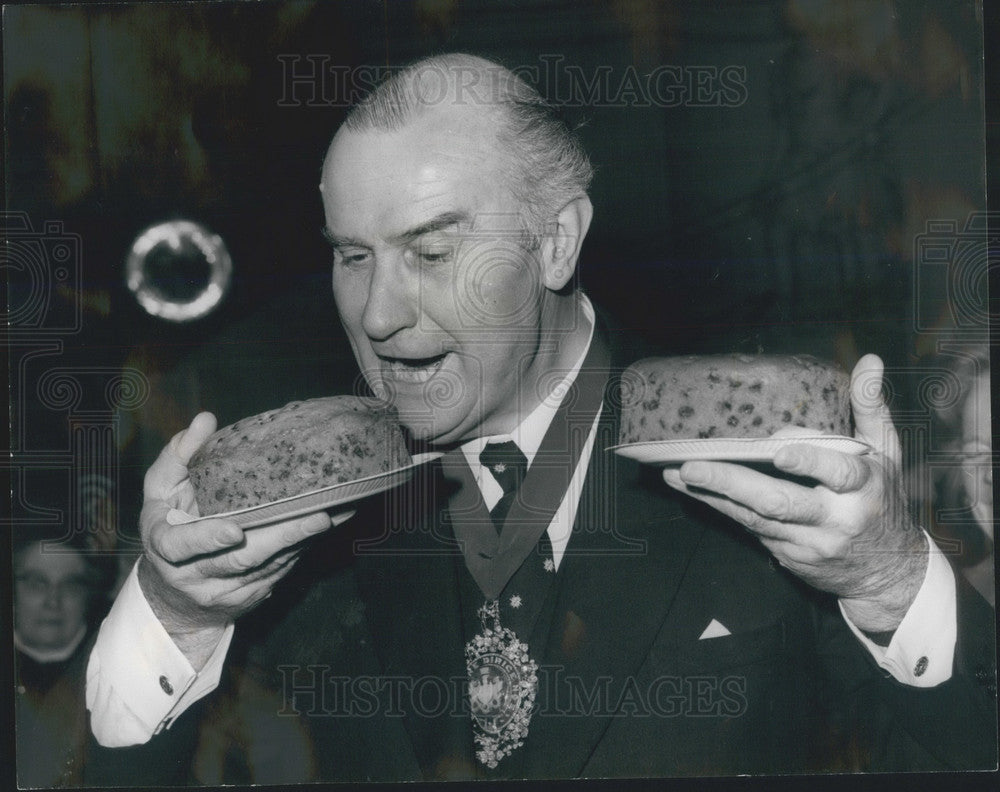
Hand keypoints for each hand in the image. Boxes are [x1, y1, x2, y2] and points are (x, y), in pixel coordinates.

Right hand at [137, 412, 353, 666]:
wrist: (174, 597)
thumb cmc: (168, 527)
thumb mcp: (160, 492)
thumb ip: (179, 457)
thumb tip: (206, 419)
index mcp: (166, 546)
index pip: (183, 546)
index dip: (208, 538)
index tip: (235, 530)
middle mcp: (195, 574)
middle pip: (242, 560)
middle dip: (284, 537)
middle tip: (320, 516)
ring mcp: (226, 590)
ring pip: (269, 566)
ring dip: (306, 540)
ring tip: (340, 512)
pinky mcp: (252, 595)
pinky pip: (282, 570)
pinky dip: (306, 546)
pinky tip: (331, 524)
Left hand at [662, 354, 926, 632]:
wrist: (887, 574)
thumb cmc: (883, 500)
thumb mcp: (887, 453)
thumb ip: (871, 406)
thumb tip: (869, 359)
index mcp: (864, 488)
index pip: (837, 472)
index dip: (808, 461)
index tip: (777, 450)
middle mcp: (835, 518)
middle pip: (779, 501)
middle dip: (732, 482)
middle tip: (692, 465)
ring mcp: (808, 541)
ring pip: (754, 518)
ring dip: (712, 494)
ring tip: (676, 472)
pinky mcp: (787, 555)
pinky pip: (748, 528)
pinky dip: (720, 507)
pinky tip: (692, 490)